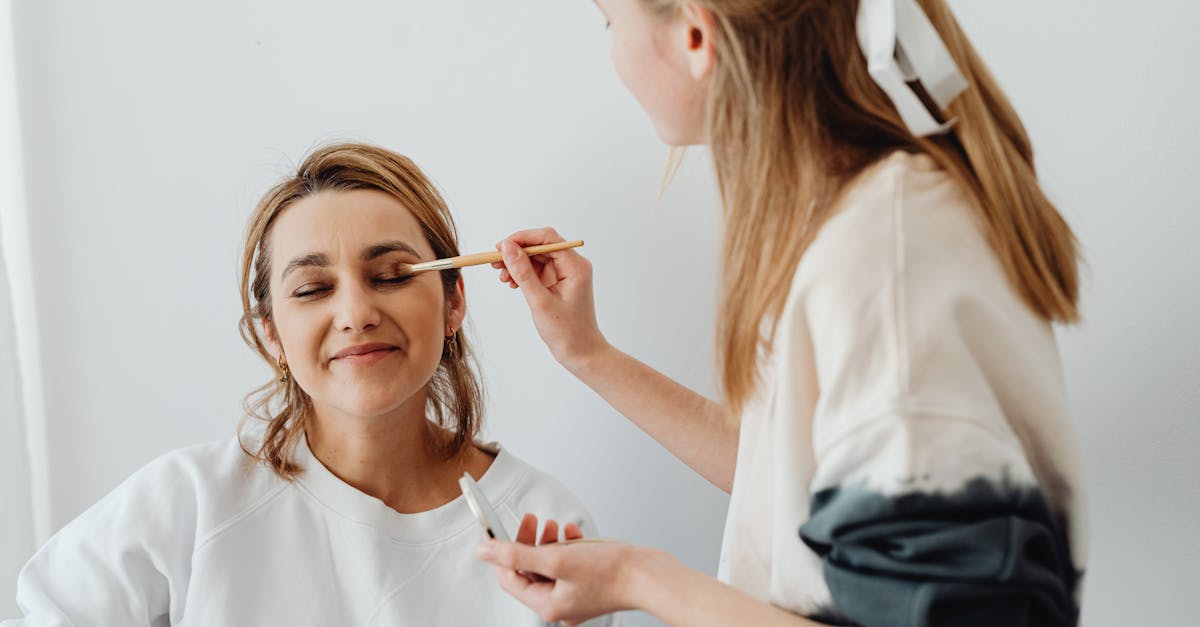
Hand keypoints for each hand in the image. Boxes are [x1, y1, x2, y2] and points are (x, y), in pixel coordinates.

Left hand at [478, 514, 648, 624]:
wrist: (650, 575)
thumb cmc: (613, 573)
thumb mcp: (558, 558)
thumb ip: (517, 553)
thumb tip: (485, 552)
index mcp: (548, 604)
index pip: (510, 578)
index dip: (502, 553)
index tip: (499, 532)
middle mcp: (561, 604)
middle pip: (530, 570)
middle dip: (529, 543)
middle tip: (532, 520)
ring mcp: (576, 595)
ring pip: (551, 565)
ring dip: (549, 542)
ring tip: (554, 526)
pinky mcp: (590, 584)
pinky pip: (570, 564)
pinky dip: (569, 546)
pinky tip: (575, 535)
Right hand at [492, 228, 608, 369]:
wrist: (580, 352)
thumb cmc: (567, 331)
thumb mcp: (540, 301)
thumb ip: (523, 272)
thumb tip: (508, 249)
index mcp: (575, 266)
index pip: (547, 238)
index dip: (522, 239)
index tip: (501, 247)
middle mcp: (573, 265)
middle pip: (540, 246)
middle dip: (516, 253)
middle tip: (496, 262)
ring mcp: (566, 274)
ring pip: (537, 258)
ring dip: (517, 264)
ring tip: (503, 277)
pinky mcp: (558, 282)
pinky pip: (537, 270)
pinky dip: (523, 274)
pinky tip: (512, 283)